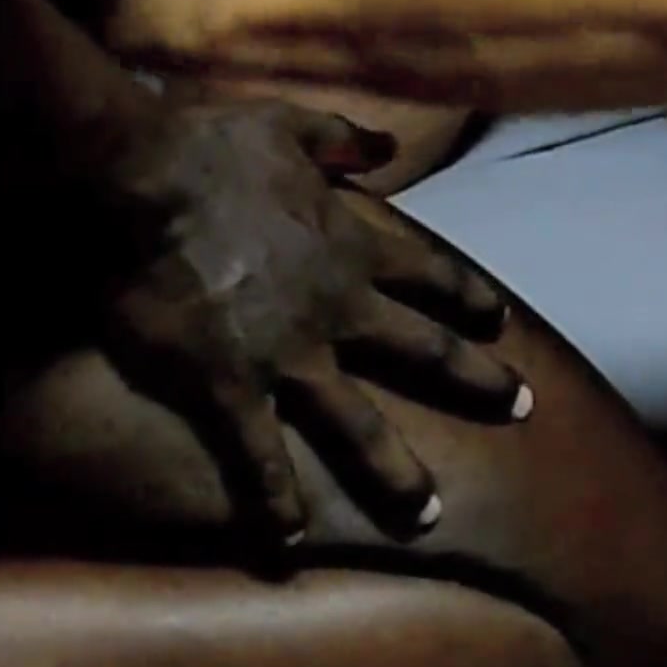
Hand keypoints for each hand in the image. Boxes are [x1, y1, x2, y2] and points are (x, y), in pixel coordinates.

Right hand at [98, 98, 530, 547]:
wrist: (145, 184)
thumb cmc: (208, 147)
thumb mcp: (285, 123)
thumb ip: (339, 136)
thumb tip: (384, 144)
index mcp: (351, 245)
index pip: (430, 274)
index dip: (468, 297)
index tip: (499, 320)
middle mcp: (338, 309)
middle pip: (425, 352)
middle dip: (479, 382)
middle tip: (522, 408)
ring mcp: (291, 356)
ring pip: (361, 427)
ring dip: (397, 473)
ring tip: (427, 514)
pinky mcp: (234, 389)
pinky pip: (261, 458)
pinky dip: (275, 502)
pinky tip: (286, 543)